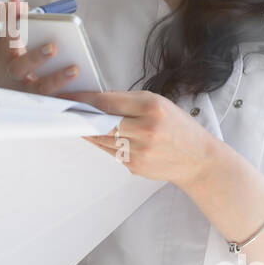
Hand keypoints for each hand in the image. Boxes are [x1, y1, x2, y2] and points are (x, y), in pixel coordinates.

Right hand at [0, 0, 79, 94]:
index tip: (17, 15)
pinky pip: (59, 102)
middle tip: (52, 47)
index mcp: (5, 57)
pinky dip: (71, 98)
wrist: (12, 101)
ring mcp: (29, 92)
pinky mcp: (45, 104)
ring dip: (57, 79)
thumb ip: (6, 19)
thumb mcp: (5, 43)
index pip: (4, 40)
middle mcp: (15, 76)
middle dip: (35, 57)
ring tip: (74, 69)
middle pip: (20, 68)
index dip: (9, 27)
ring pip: (42, 88)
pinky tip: (86, 91)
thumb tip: (14, 1)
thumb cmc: (12, 66)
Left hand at [57, 89, 215, 184]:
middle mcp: (145, 130)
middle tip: (65, 111)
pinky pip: (110, 152)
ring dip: (88, 131)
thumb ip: (128, 102)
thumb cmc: (179, 128)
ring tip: (78, 123)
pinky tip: (98, 136)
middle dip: (81, 116)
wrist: (198, 160)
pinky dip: (102, 143)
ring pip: (101, 139)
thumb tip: (97, 102)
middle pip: (100, 122)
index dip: (83, 99)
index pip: (107, 101)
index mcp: (151, 108)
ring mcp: (139, 151)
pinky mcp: (134, 166)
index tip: (68, 98)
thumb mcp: (159, 104)